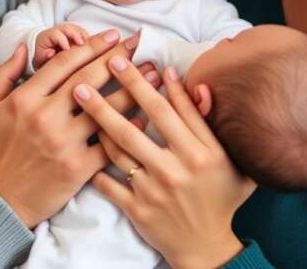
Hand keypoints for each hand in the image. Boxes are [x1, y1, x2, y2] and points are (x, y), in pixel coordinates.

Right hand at [0, 30, 159, 228]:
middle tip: (139, 43)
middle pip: (89, 79)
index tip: (112, 35)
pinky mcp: (77, 168)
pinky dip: (129, 129)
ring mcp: (63, 143)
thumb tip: (22, 47)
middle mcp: (46, 117)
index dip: (91, 46)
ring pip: (105, 110)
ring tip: (154, 75)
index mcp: (25, 99)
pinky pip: (110, 145)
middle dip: (117, 57)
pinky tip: (145, 117)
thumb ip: (5, 74)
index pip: (65, 63)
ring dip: (133, 89)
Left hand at [73, 59, 255, 268]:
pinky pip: (108, 182)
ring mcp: (154, 191)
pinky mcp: (137, 209)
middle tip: (90, 71)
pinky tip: (80, 141)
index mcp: (200, 153)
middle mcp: (176, 170)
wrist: (207, 247)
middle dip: (112, 94)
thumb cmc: (221, 196)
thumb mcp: (228, 157)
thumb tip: (196, 84)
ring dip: (97, 120)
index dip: (143, 83)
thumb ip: (210, 122)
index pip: (168, 110)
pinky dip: (93, 162)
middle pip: (137, 125)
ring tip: (78, 96)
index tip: (123, 60)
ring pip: (118, 149)